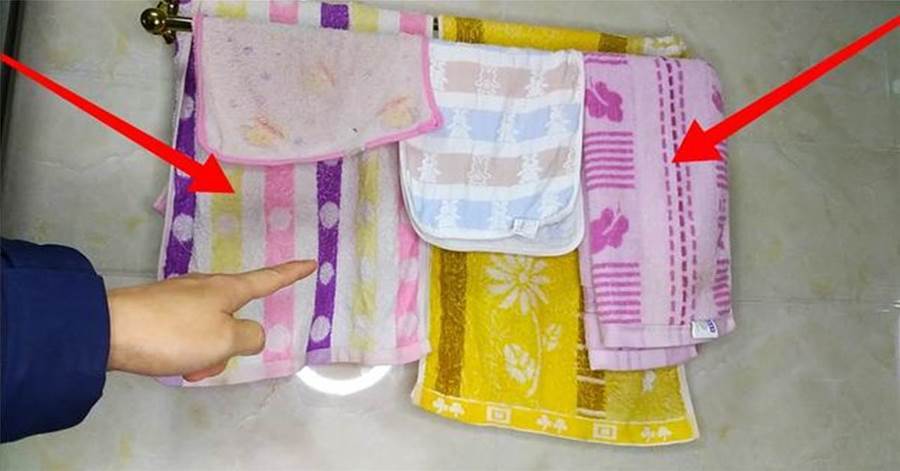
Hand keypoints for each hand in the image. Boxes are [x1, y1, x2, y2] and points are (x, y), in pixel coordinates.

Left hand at [106, 261, 316, 381]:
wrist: (108, 330)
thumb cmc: (173, 333)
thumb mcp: (225, 341)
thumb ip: (250, 337)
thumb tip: (250, 332)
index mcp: (228, 289)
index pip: (268, 279)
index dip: (291, 274)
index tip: (309, 262)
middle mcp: (206, 286)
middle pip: (235, 316)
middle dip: (230, 343)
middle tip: (211, 363)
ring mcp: (180, 296)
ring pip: (210, 329)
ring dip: (206, 353)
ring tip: (186, 367)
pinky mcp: (158, 309)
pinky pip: (187, 332)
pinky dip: (186, 351)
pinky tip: (169, 362)